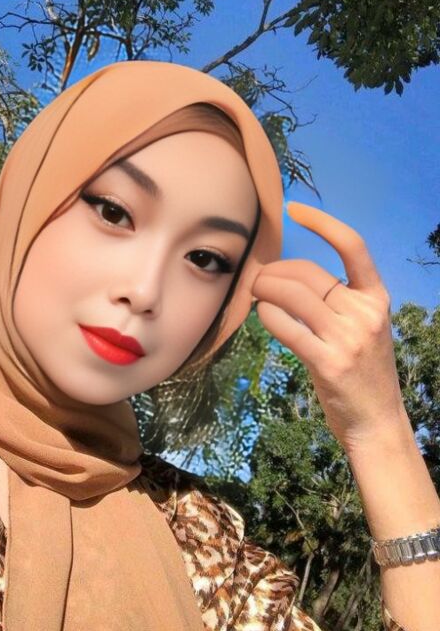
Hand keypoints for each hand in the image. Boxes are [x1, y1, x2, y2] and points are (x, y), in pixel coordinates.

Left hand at [250, 201, 407, 453]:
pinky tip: (261, 314)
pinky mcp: (328, 362)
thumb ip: (335, 300)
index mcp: (376, 298)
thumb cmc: (361, 369)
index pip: (352, 246)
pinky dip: (266, 315)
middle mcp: (365, 313)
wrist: (376, 420)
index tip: (294, 210)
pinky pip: (286, 326)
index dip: (322, 224)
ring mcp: (348, 338)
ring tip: (253, 295)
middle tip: (256, 280)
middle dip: (273, 271)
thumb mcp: (361, 326)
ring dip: (263, 290)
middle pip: (307, 273)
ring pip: (292, 296)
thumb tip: (286, 275)